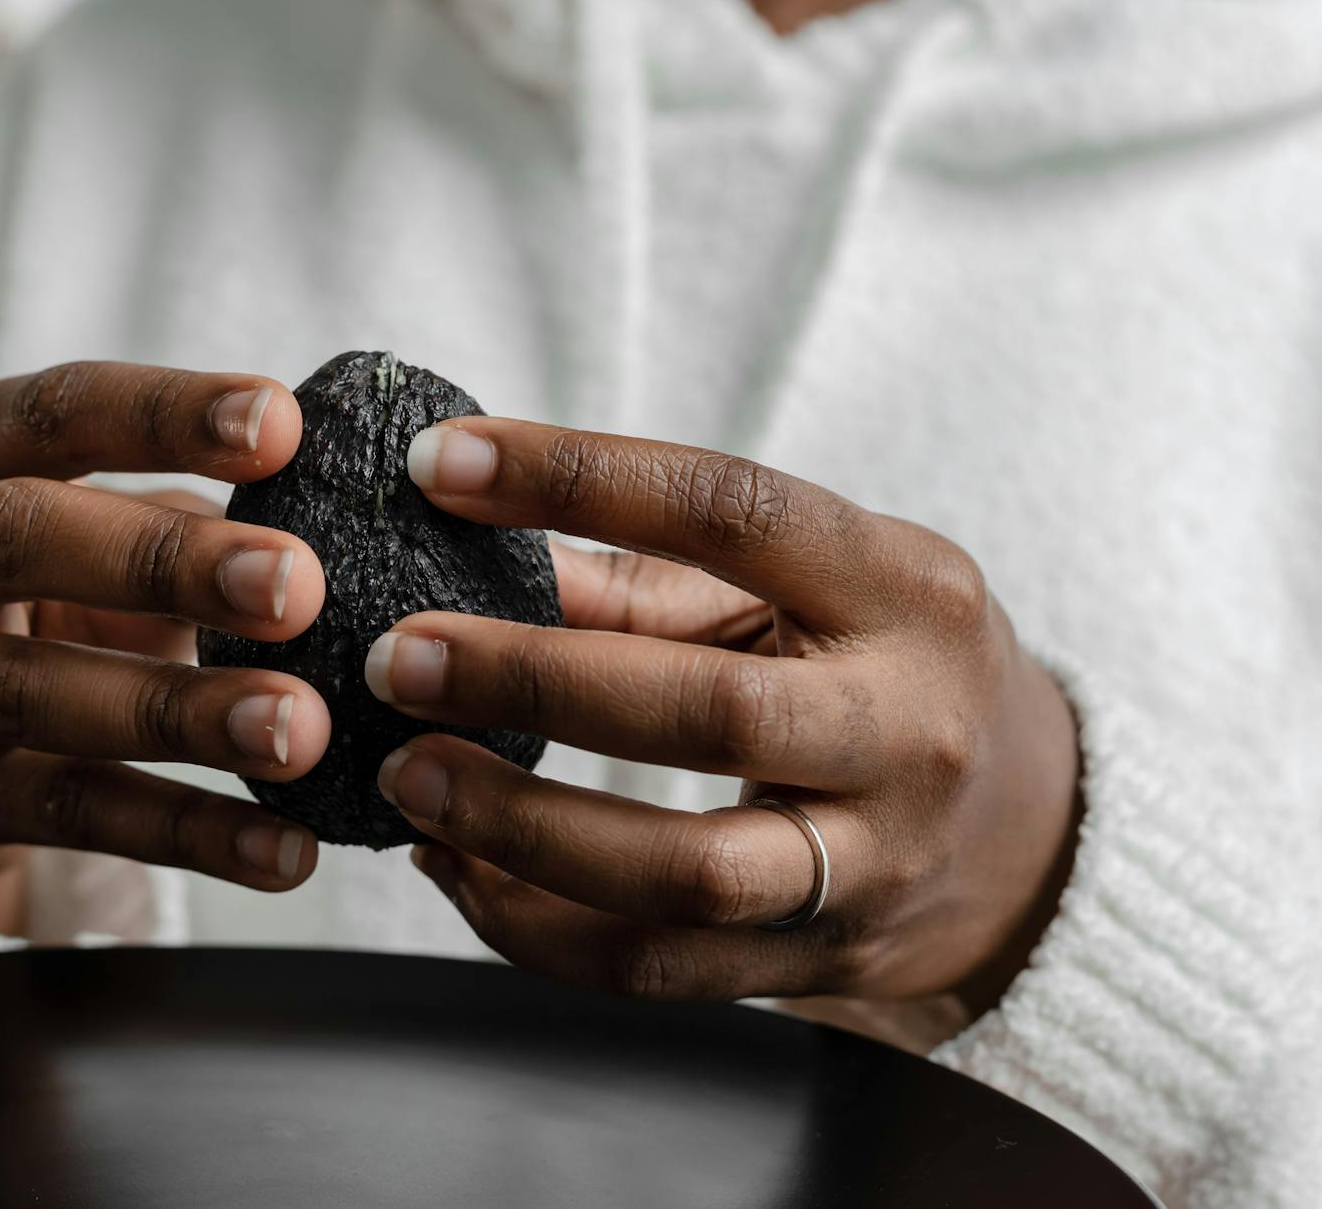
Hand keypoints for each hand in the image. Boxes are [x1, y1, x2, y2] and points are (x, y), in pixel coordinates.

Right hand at [0, 362, 336, 923]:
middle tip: (298, 586)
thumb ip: (183, 509)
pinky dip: (183, 833)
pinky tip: (282, 850)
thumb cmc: (45, 587)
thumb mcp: (87, 522)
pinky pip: (67, 812)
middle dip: (164, 561)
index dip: (165, 413)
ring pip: (33, 691)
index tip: (285, 423)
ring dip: (178, 711)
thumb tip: (336, 515)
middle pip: (18, 536)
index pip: (53, 410)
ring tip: (299, 730)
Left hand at [364, 419, 1081, 1013]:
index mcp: (905, 591)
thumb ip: (650, 573)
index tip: (443, 465)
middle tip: (400, 658)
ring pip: (685, 874)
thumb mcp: (814, 584)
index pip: (733, 511)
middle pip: (708, 711)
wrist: (1029, 831)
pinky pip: (658, 966)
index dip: (579, 478)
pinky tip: (453, 867)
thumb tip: (473, 544)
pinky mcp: (820, 959)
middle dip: (532, 680)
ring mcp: (871, 862)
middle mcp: (905, 729)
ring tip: (409, 780)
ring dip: (521, 830)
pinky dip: (534, 927)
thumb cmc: (886, 665)